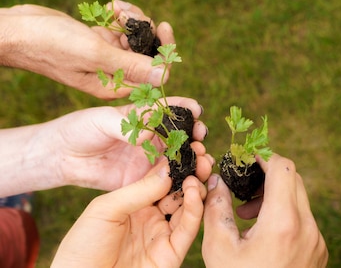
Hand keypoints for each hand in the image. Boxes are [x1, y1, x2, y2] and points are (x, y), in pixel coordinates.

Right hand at [0, 2, 173, 98]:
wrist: (16, 30)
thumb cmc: (50, 44)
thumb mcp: (94, 54)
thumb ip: (130, 65)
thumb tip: (164, 77)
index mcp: (114, 85)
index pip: (155, 74)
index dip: (164, 51)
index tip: (163, 26)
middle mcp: (114, 73)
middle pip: (149, 53)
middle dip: (145, 29)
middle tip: (128, 15)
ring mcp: (106, 56)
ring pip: (136, 37)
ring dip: (132, 19)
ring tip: (116, 9)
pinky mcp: (99, 41)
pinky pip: (121, 29)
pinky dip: (120, 16)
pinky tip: (110, 8)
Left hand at [0, 97, 211, 195]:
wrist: (61, 157)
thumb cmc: (80, 129)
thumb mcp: (102, 119)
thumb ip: (127, 124)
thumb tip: (148, 133)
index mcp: (144, 117)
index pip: (171, 110)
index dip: (186, 109)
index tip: (197, 111)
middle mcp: (151, 138)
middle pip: (181, 136)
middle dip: (195, 135)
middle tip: (201, 138)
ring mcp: (147, 160)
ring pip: (177, 159)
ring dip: (192, 159)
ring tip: (202, 160)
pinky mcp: (141, 182)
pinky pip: (163, 182)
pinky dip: (179, 181)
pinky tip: (189, 180)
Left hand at [51, 161, 206, 267]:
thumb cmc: (81, 247)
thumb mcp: (106, 209)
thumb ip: (139, 189)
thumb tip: (170, 168)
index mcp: (135, 203)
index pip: (161, 177)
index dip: (175, 161)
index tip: (188, 143)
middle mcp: (152, 217)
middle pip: (180, 190)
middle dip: (192, 170)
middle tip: (202, 154)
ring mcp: (163, 234)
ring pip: (189, 206)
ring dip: (197, 185)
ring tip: (200, 167)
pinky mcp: (171, 252)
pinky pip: (188, 228)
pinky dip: (194, 208)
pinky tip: (193, 189)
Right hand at [202, 153, 327, 267]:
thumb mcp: (219, 248)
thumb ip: (217, 208)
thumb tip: (217, 181)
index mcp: (283, 222)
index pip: (283, 167)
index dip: (264, 157)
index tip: (246, 160)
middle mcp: (307, 227)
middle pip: (294, 179)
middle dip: (268, 176)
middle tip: (243, 188)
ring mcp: (317, 241)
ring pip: (300, 199)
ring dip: (276, 196)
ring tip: (248, 215)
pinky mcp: (319, 251)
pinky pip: (305, 220)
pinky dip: (285, 215)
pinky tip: (263, 233)